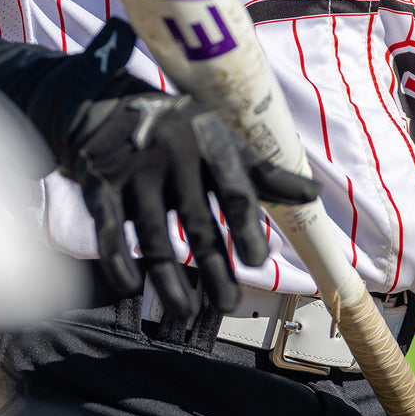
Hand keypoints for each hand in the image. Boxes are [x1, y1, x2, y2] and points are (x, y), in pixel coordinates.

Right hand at [61, 84, 318, 318]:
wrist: (106, 104)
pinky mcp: (101, 186)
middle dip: (215, 268)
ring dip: (169, 278)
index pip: (235, 190)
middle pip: (198, 223)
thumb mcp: (224, 141)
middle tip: (228, 304)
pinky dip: (118, 261)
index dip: (247, 228)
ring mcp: (135, 172)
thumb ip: (265, 174)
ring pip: (153, 235)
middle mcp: (173, 156)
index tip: (257, 262)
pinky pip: (109, 231)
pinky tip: (132, 287)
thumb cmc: (182, 131)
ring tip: (185, 311)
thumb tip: (313, 195)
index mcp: (210, 144)